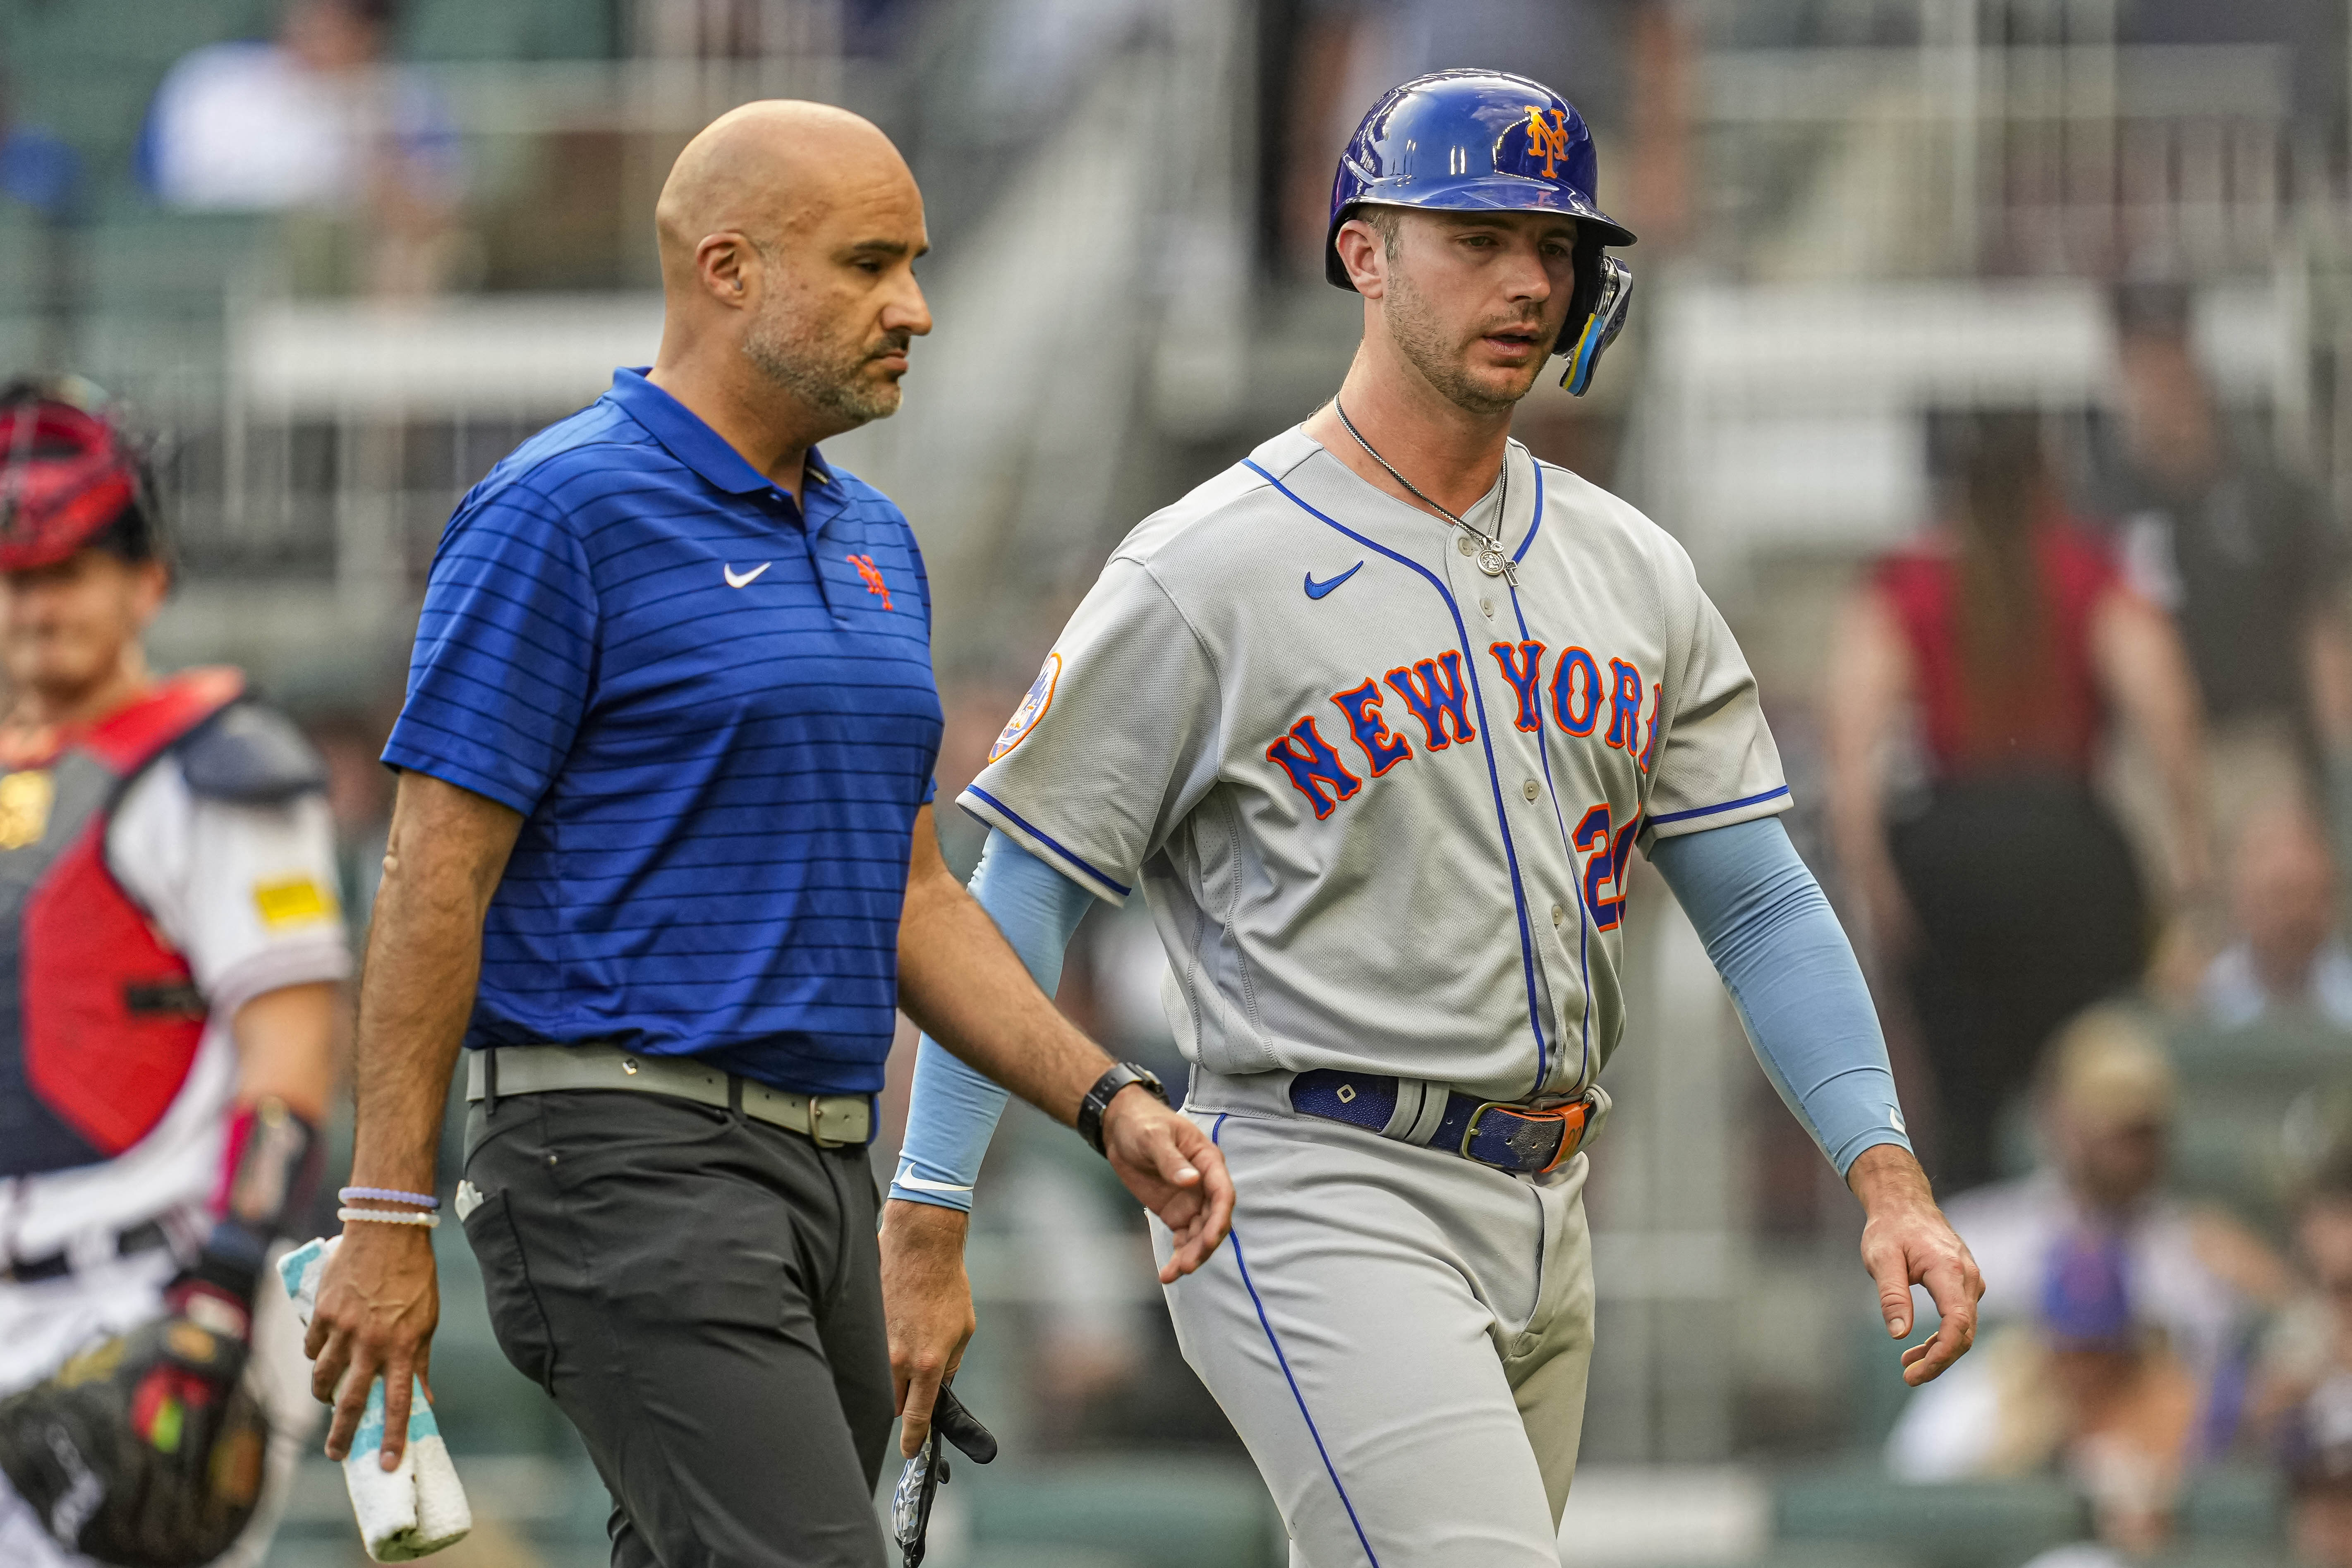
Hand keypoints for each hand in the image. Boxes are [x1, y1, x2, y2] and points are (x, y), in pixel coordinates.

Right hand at [303, 1220, 439, 1468]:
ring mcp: (344, 1328)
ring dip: (323, 1394)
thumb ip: (420, 1360)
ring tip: (326, 1400)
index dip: (394, 1436)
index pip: (400, 1401)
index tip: (387, 1464)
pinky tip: (320, 1355)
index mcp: (403, 1345)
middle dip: (343, 1433)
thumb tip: (425, 1397)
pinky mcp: (322, 1313)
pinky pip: (312, 1347)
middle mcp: (372, 1342)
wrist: (388, 1230)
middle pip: (354, 1400)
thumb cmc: (413, 1276)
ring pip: (324, 1376)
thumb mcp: (427, 1319)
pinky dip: (314, 1355)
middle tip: (335, 1453)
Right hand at [879, 1199, 975, 1458]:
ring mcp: (877, 1343)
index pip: (917, 1415)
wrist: (920, 1247)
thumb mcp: (964, 1329)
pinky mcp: (864, 1328)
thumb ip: (950, 1363)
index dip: (913, 1439)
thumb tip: (939, 1385)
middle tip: (917, 1390)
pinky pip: (869, 1354)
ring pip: (880, 1380)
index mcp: (929, 1362)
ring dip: (892, 1378)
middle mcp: (899, 1359)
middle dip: (906, 1405)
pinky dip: (878, 1353)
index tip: (910, 1451)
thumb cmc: (947, 1285)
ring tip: (907, 1352)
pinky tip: (892, 1330)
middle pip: (895, 1403)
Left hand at [1100, 1090, 1232, 1282]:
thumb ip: (1171, 1160)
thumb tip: (1191, 1180)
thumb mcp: (1153, 1137)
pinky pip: (1184, 1237)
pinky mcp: (1176, 1213)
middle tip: (1187, 1264)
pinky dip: (1179, 1254)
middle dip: (1204, 1244)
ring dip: (1192, 1255)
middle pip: (1214, 1219)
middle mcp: (1205, 1185)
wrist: (1121, 1129)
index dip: (1220, 1217)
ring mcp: (1191, 1201)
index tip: (1210, 1238)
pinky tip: (1170, 1270)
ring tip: (1173, 1273)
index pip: (1222, 1193)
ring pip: (1200, 1234)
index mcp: (1207, 1161)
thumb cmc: (1142, 1124)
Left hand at [1848, 1143, 1981, 1385]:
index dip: (1942, 1353)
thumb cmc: (1890, 1229)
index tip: (1918, 1372)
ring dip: (1939, 1351)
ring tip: (1908, 1366)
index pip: (1958, 1322)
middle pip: (1964, 1332)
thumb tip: (1899, 1334)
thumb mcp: (1881, 1258)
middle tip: (1908, 1377)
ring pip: (1964, 1329)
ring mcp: (1970, 1281)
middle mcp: (1968, 1277)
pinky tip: (1917, 1347)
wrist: (1904, 1203)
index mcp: (1949, 1270)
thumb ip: (1892, 1295)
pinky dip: (1942, 1337)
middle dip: (1939, 1360)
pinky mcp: (1964, 1285)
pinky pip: (1960, 1318)